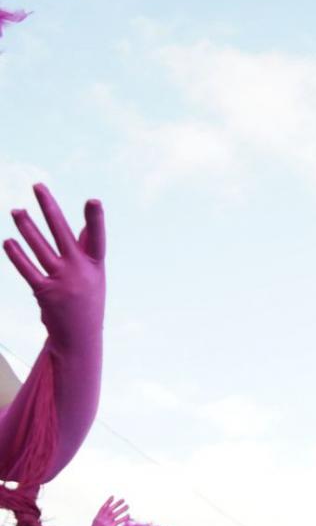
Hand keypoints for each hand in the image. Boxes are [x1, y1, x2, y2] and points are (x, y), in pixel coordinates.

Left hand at [5, 185, 105, 343]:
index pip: (96, 238)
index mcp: (95, 266)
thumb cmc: (86, 302)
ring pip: (40, 248)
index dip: (95, 220)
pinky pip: (27, 269)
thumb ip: (85, 251)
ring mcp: (62, 282)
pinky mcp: (45, 293)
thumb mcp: (92, 276)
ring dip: (26, 227)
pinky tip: (8, 241)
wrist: (81, 338)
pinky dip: (16, 254)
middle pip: (61, 234)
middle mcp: (80, 271)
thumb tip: (83, 226)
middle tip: (38, 187)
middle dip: (49, 208)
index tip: (94, 200)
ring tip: (16, 210)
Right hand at [87, 496, 127, 525]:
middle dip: (117, 503)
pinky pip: (119, 520)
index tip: (113, 496)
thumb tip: (104, 518)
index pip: (103, 507)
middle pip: (110, 508)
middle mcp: (101, 518)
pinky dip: (124, 517)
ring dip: (122, 509)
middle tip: (123, 499)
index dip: (108, 501)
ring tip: (128, 505)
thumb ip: (100, 521)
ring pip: (115, 513)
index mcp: (96, 518)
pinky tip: (129, 515)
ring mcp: (105, 522)